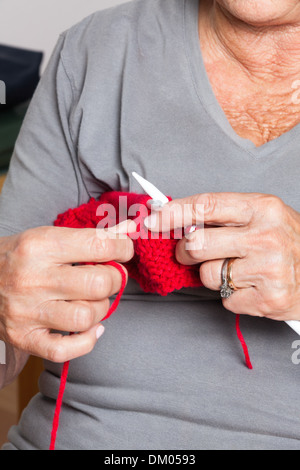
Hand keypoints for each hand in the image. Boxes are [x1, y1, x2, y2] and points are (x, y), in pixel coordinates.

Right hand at [0, 220, 135, 361]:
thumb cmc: (19, 257)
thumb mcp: (49, 237)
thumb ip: (91, 237)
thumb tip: (130, 231)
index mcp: (40, 246)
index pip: (98, 245)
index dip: (122, 247)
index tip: (124, 250)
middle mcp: (32, 278)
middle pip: (98, 283)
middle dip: (114, 279)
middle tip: (109, 276)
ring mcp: (27, 311)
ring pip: (87, 317)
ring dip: (101, 308)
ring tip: (93, 300)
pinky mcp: (24, 337)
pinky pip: (65, 349)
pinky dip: (86, 341)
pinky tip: (89, 328)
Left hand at [144, 193, 299, 320]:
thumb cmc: (288, 242)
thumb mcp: (262, 217)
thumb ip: (223, 216)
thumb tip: (174, 219)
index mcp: (262, 208)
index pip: (206, 206)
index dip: (173, 213)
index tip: (152, 220)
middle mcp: (266, 236)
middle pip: (196, 245)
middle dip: (184, 252)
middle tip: (190, 254)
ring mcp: (268, 269)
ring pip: (208, 275)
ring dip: (214, 276)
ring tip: (239, 271)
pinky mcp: (269, 299)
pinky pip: (226, 300)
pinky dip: (233, 296)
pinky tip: (252, 287)